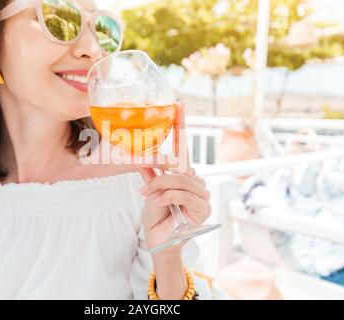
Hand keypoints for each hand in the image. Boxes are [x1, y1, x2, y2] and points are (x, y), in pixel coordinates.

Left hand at [138, 103, 211, 252]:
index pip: (183, 146)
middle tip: (144, 190)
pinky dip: (166, 197)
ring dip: (160, 188)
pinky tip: (157, 204)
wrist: (159, 239)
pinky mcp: (204, 208)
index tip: (178, 104)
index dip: (180, 125)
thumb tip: (139, 155)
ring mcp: (202, 194)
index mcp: (183, 174)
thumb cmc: (156, 216)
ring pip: (180, 179)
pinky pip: (182, 193)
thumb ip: (149, 173)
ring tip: (147, 199)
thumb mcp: (150, 190)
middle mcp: (196, 180)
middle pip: (179, 166)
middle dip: (159, 176)